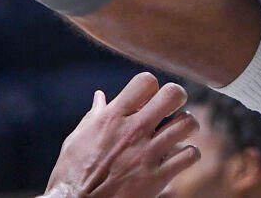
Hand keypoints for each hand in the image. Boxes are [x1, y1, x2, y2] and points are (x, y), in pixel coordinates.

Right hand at [41, 73, 199, 197]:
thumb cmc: (70, 177)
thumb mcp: (76, 141)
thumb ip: (93, 116)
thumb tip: (100, 96)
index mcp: (112, 118)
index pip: (146, 81)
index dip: (151, 87)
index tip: (148, 100)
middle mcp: (133, 131)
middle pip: (173, 94)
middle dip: (176, 98)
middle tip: (172, 109)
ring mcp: (146, 155)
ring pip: (187, 123)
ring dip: (187, 126)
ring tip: (179, 133)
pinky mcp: (156, 180)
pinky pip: (189, 156)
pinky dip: (188, 155)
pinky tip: (179, 158)